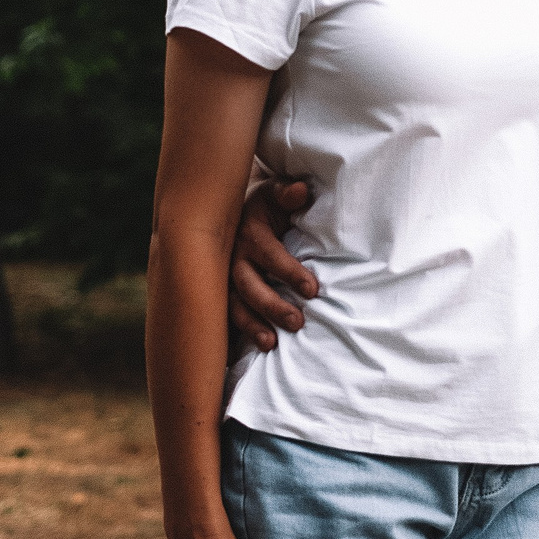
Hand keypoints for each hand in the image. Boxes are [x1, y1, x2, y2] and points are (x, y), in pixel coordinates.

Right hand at [229, 171, 316, 353]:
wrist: (234, 212)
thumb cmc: (266, 205)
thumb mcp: (276, 193)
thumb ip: (288, 193)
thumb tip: (299, 191)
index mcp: (249, 233)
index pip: (270, 255)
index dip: (290, 272)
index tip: (313, 290)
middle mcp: (234, 258)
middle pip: (249, 286)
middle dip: (272, 305)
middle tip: (298, 322)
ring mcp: (226, 279)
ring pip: (234, 306)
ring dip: (252, 325)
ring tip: (270, 343)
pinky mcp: (224, 294)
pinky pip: (229, 316)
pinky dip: (241, 332)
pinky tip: (254, 347)